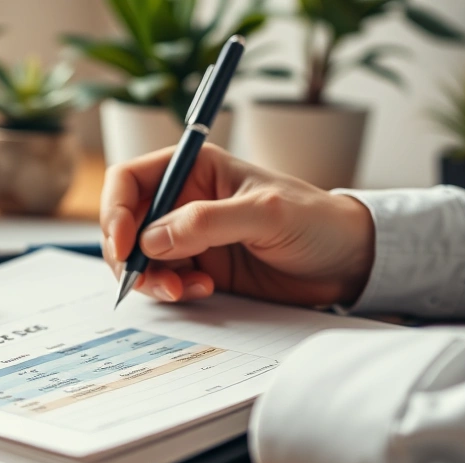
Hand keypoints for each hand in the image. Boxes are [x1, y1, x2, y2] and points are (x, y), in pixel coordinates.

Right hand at [100, 144, 374, 305]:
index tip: (123, 245)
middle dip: (129, 255)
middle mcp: (185, 200)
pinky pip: (165, 281)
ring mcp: (190, 237)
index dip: (115, 211)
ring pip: (141, 258)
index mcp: (195, 168)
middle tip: (148, 280)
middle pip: (126, 224)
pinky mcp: (200, 268)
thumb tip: (152, 240)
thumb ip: (207, 222)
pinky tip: (202, 291)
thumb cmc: (317, 221)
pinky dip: (172, 292)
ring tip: (184, 290)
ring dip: (151, 279)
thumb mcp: (265, 214)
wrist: (349, 262)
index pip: (130, 180)